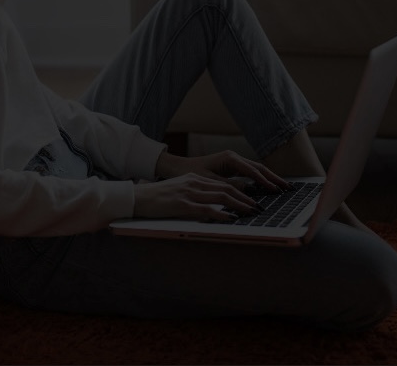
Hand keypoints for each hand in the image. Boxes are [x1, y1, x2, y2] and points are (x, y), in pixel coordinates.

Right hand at [133, 173, 260, 221]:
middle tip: (258, 208)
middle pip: (226, 189)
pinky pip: (207, 209)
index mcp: (194, 178)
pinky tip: (231, 218)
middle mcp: (194, 182)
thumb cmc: (157, 197)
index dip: (240, 192)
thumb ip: (196, 194)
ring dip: (239, 205)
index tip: (252, 201)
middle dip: (245, 199)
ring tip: (251, 212)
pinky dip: (222, 213)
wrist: (138, 197)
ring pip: (221, 197)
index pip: (222, 184)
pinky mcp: (182, 205)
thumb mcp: (179, 190)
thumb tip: (213, 204)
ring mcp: (189, 193)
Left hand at [156, 149, 289, 192]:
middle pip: (259, 168)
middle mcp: (234, 157)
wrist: (179, 168)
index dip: (265, 181)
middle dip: (274, 178)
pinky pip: (251, 173)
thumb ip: (230, 186)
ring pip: (257, 170)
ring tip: (284, 188)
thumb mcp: (210, 182)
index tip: (276, 190)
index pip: (252, 171)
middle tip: (288, 188)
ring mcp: (234, 162)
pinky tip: (269, 188)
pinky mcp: (233, 167)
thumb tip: (249, 191)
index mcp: (229, 158)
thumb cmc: (191, 174)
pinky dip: (261, 180)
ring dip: (270, 179)